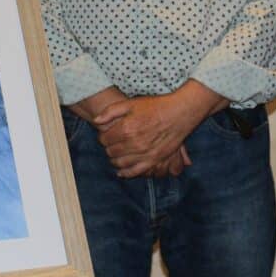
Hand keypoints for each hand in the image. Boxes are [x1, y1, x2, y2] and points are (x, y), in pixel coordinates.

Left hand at [93, 84, 219, 177]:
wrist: (179, 112)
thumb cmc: (155, 106)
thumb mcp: (131, 103)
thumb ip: (111, 111)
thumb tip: (96, 121)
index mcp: (126, 128)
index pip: (104, 139)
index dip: (103, 137)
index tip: (106, 134)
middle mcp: (133, 143)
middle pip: (111, 152)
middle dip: (108, 148)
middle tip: (112, 143)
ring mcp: (144, 153)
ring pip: (120, 163)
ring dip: (115, 160)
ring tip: (116, 154)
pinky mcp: (154, 160)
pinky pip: (135, 172)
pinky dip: (126, 173)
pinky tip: (121, 171)